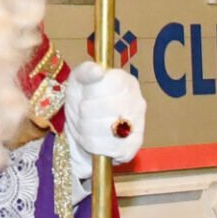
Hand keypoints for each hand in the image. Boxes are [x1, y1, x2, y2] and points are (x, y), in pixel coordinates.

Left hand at [64, 60, 145, 179]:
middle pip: (105, 108)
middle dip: (85, 112)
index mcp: (126, 81)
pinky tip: (91, 138)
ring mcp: (138, 126)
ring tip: (85, 125)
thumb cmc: (83, 99)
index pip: (110, 84)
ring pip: (105, 129)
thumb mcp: (79, 80)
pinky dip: (92, 144)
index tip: (84, 95)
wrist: (84, 129)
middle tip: (82, 112)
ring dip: (86, 128)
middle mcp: (138, 102)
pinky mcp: (133, 147)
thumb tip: (98, 70)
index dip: (90, 93)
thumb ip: (86, 71)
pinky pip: (107, 147)